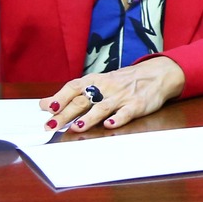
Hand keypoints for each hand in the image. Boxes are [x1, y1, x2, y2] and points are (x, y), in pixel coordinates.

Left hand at [43, 54, 185, 132]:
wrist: (156, 74)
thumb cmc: (123, 81)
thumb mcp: (99, 83)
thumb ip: (74, 94)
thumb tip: (46, 104)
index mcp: (95, 81)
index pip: (73, 87)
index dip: (59, 97)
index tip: (46, 107)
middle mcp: (106, 88)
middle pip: (83, 100)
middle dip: (66, 113)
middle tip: (51, 125)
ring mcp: (122, 97)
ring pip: (102, 107)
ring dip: (89, 118)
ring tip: (77, 127)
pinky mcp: (136, 105)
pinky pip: (126, 113)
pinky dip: (118, 119)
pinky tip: (110, 125)